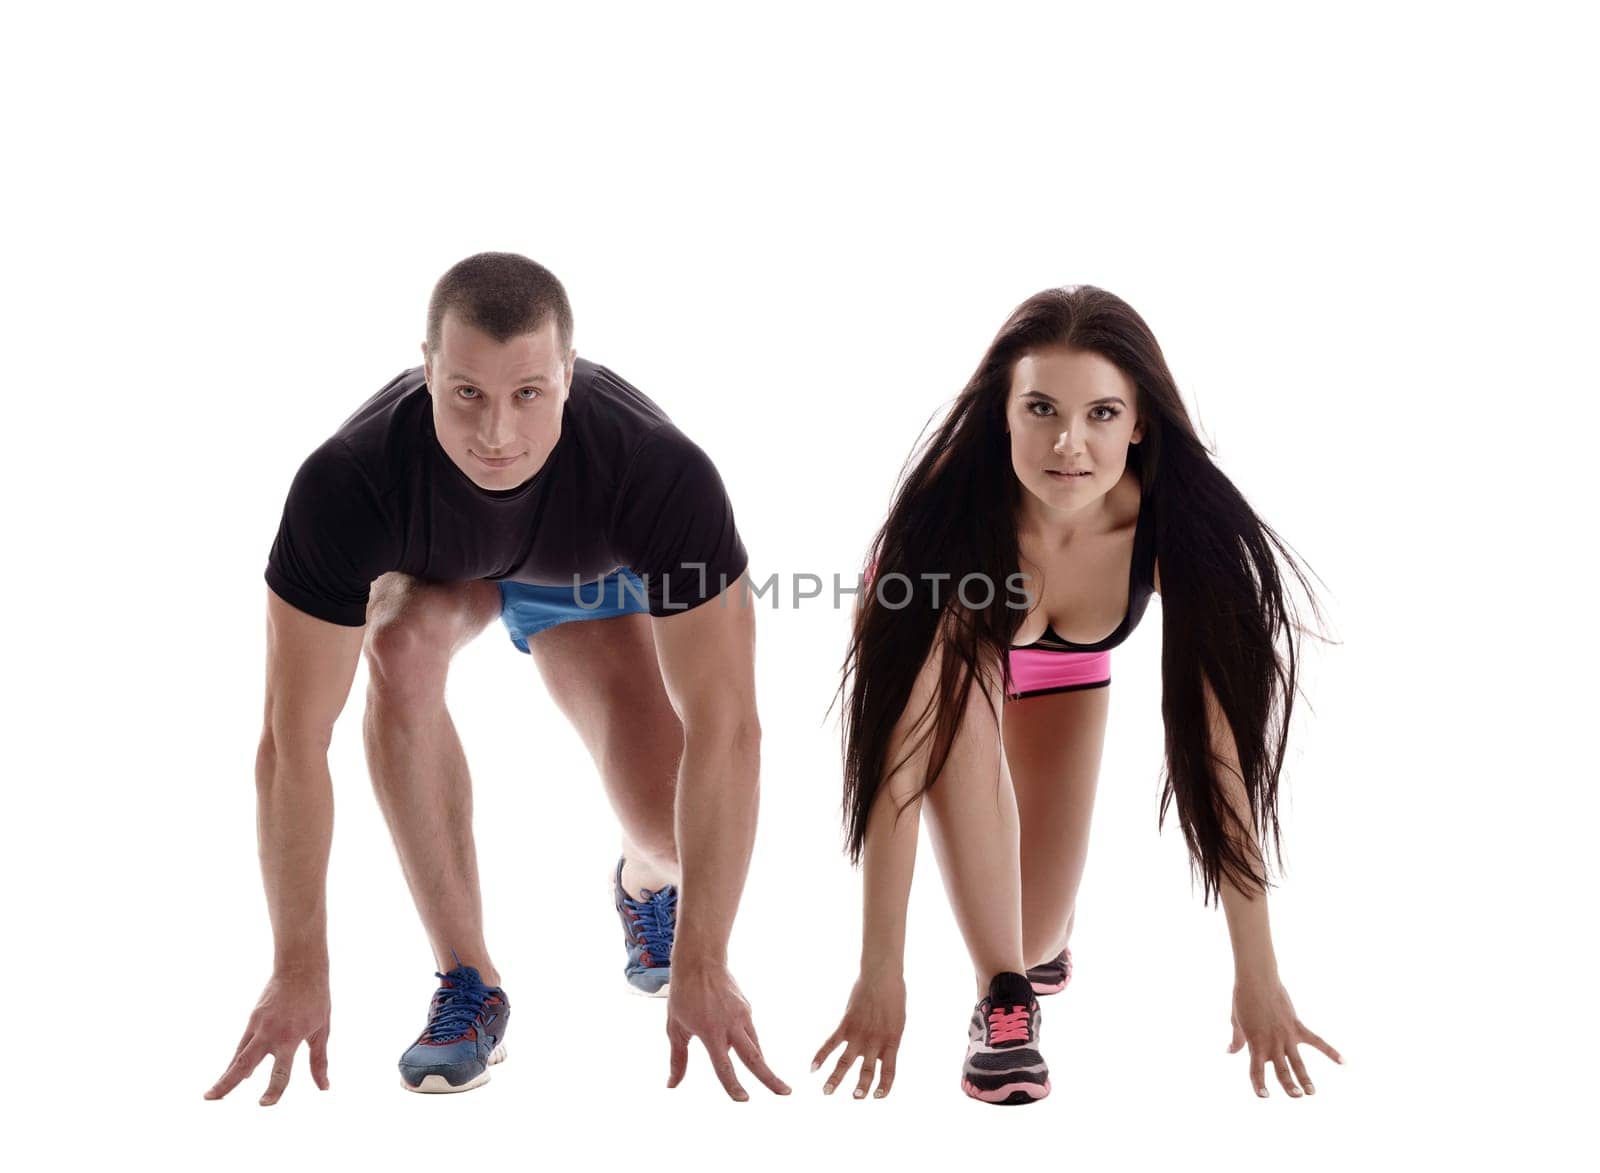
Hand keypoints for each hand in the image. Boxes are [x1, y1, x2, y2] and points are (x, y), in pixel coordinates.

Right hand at [204, 970, 330, 1105]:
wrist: (300, 968)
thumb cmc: (316, 1000)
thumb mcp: (322, 1030)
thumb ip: (319, 1061)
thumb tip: (324, 1088)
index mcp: (290, 1037)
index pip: (281, 1070)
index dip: (273, 1089)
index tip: (263, 1105)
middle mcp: (270, 1033)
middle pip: (244, 1063)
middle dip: (227, 1082)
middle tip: (210, 1099)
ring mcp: (258, 1025)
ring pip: (237, 1055)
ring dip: (224, 1075)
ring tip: (211, 1095)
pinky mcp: (252, 1019)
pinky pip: (242, 1044)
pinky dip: (236, 1060)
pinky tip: (230, 1073)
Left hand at [665, 957, 789, 1100]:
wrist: (700, 961)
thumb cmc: (683, 995)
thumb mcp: (675, 1028)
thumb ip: (678, 1059)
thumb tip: (671, 1085)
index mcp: (711, 1032)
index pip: (724, 1065)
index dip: (733, 1086)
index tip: (744, 1100)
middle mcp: (730, 1025)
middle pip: (755, 1058)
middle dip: (771, 1078)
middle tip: (787, 1093)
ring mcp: (742, 1015)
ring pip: (755, 1046)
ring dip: (762, 1063)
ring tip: (771, 1079)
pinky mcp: (746, 1008)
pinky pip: (750, 1032)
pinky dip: (748, 1043)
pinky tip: (740, 1045)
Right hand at [811, 970, 905, 1098]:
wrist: (882, 975)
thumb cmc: (893, 996)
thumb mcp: (898, 1021)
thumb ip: (888, 1040)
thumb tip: (879, 1056)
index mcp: (892, 1041)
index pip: (889, 1071)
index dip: (884, 1087)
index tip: (877, 1097)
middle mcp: (875, 1041)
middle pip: (867, 1070)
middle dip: (861, 1087)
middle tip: (856, 1098)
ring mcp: (859, 1033)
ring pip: (845, 1062)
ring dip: (835, 1078)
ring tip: (827, 1092)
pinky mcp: (846, 1024)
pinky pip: (831, 1043)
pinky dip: (820, 1056)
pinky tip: (812, 1068)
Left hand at [1228, 973, 1341, 1097]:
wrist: (1256, 979)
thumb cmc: (1243, 999)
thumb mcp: (1236, 1021)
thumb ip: (1237, 1040)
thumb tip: (1230, 1052)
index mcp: (1255, 1043)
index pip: (1256, 1070)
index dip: (1259, 1085)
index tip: (1264, 1097)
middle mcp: (1272, 1042)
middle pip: (1281, 1069)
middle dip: (1289, 1085)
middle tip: (1297, 1096)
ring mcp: (1286, 1035)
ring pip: (1297, 1061)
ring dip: (1305, 1077)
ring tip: (1311, 1092)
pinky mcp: (1297, 1026)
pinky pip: (1317, 1041)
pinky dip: (1330, 1051)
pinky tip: (1343, 1062)